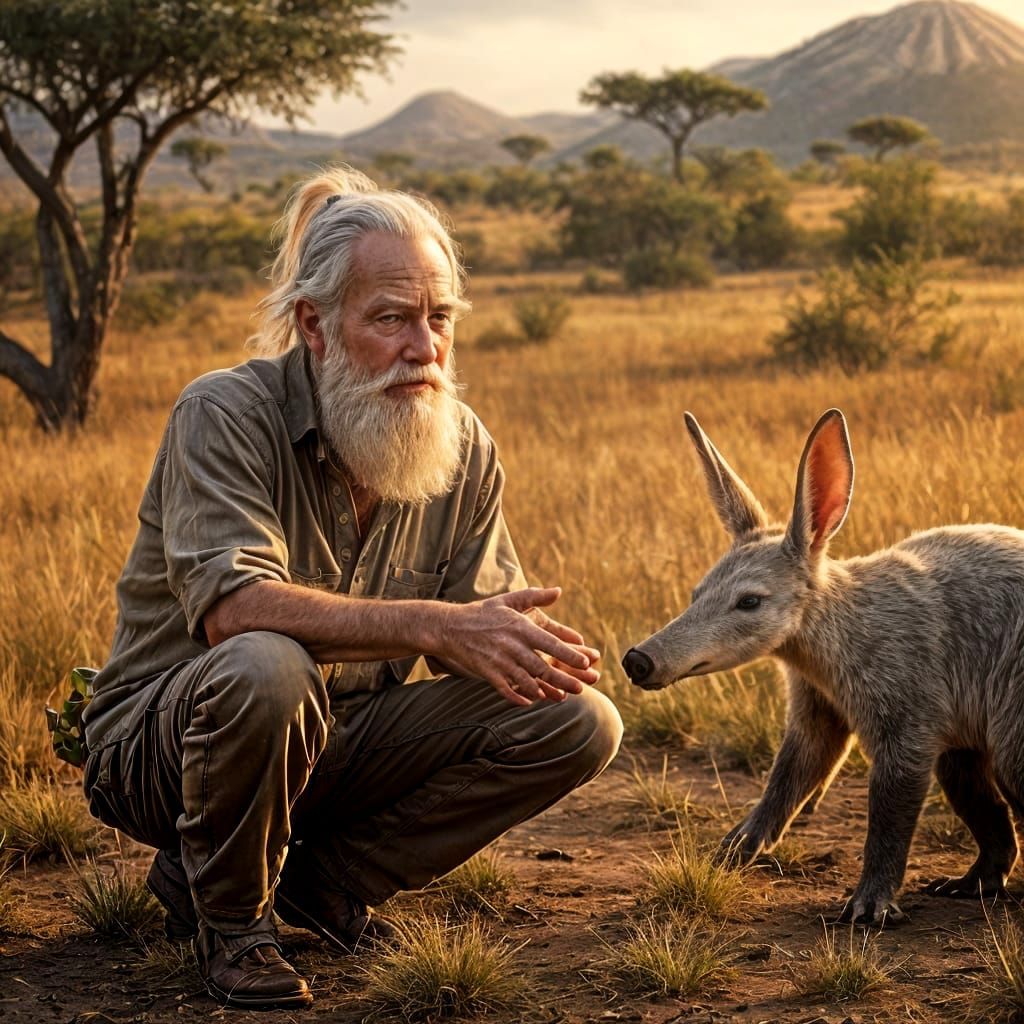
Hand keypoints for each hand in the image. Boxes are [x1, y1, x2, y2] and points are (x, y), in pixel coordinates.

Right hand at [429, 587, 600, 706]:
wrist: (449, 627)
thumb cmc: (482, 613)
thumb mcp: (508, 600)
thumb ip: (534, 596)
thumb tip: (558, 591)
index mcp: (519, 627)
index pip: (550, 643)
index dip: (569, 654)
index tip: (586, 662)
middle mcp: (511, 645)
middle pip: (542, 667)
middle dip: (563, 679)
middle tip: (581, 688)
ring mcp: (499, 661)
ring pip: (527, 681)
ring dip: (545, 691)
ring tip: (561, 697)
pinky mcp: (487, 673)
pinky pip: (506, 689)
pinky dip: (519, 697)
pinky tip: (531, 701)